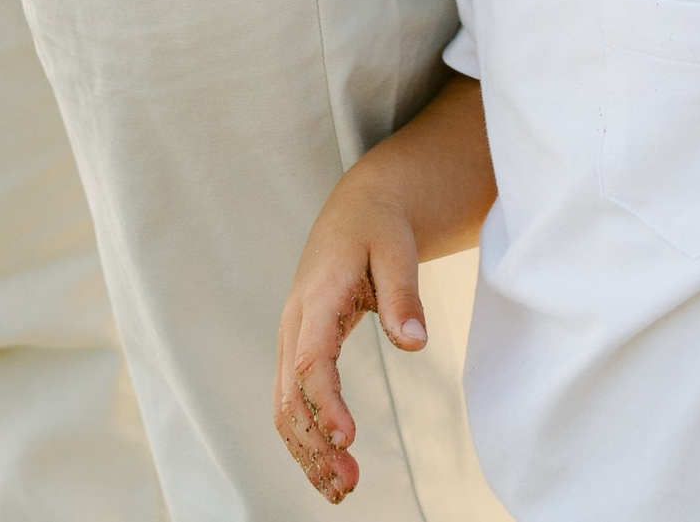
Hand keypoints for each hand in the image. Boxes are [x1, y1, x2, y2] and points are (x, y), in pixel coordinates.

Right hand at [273, 174, 428, 502]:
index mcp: (316, 296)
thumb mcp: (397, 251)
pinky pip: (290, 400)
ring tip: (341, 489)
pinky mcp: (297, 348)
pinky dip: (304, 437)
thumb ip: (403, 295)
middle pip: (290, 395)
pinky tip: (327, 465)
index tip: (348, 440)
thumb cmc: (378, 227)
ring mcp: (290, 337)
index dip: (325, 403)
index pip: (310, 360)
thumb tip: (416, 342)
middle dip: (315, 444)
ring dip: (306, 450)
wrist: (356, 209)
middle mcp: (294, 322)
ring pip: (284, 405)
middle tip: (350, 484)